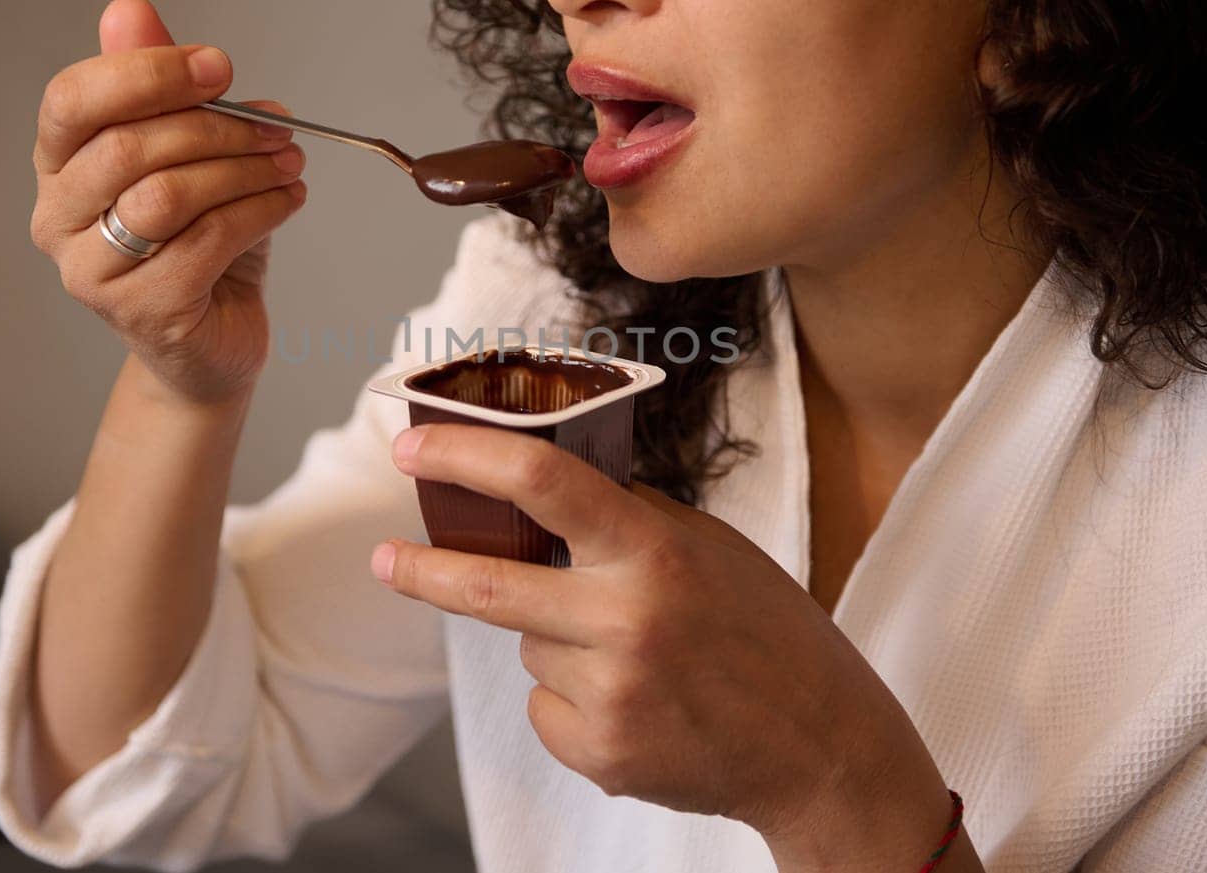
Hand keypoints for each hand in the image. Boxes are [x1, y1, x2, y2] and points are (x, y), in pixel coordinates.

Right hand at [28, 0, 308, 406]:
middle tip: (277, 125)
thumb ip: (160, 86)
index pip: (72, 100)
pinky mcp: (142, 312)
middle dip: (214, 127)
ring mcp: (91, 273)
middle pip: (126, 147)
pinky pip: (204, 243)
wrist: (214, 338)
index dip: (146, 73)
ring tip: (288, 162)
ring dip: (242, 169)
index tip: (220, 66)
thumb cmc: (198, 240)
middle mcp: (57, 219)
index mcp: (59, 165)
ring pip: (165, 196)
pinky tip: (288, 200)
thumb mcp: (187, 153)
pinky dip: (259, 212)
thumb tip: (128, 8)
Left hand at [373, 422, 968, 869]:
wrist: (819, 746)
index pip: (544, 483)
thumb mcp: (710, 546)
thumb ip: (629, 517)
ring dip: (552, 641)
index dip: (467, 460)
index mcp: (655, 550)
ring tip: (635, 654)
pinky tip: (634, 700)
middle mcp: (627, 619)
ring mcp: (613, 693)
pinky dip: (568, 698)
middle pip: (490, 586)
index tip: (413, 452)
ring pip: (526, 649)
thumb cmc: (766, 629)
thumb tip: (540, 485)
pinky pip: (544, 707)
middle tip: (387, 559)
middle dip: (425, 570)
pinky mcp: (603, 753)